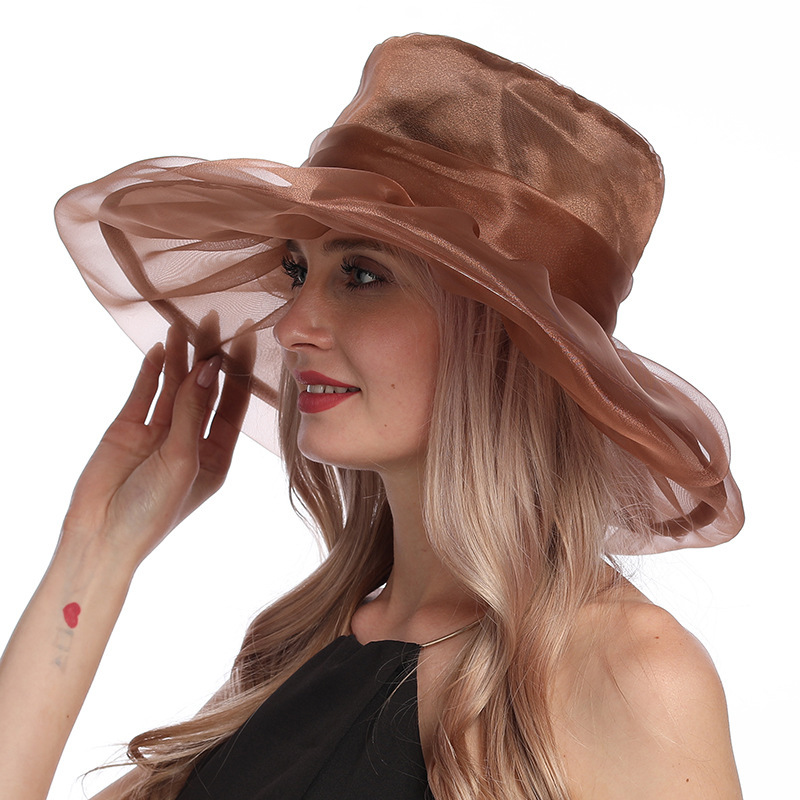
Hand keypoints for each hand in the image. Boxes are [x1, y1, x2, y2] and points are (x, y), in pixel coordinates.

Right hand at [60, 326, 252, 570]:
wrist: (102, 536)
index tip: (245, 338)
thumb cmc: (154, 510)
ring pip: (174, 386)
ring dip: (179, 357)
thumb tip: (210, 368)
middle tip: (212, 320)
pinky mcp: (130, 428)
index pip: (233, 403)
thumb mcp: (183, 460)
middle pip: (205, 389)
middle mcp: (191, 439)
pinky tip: (159, 349)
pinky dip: (151, 372)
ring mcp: (160, 432)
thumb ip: (194, 412)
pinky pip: (144, 393)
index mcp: (216, 454)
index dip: (239, 371)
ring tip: (184, 325)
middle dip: (209, 356)